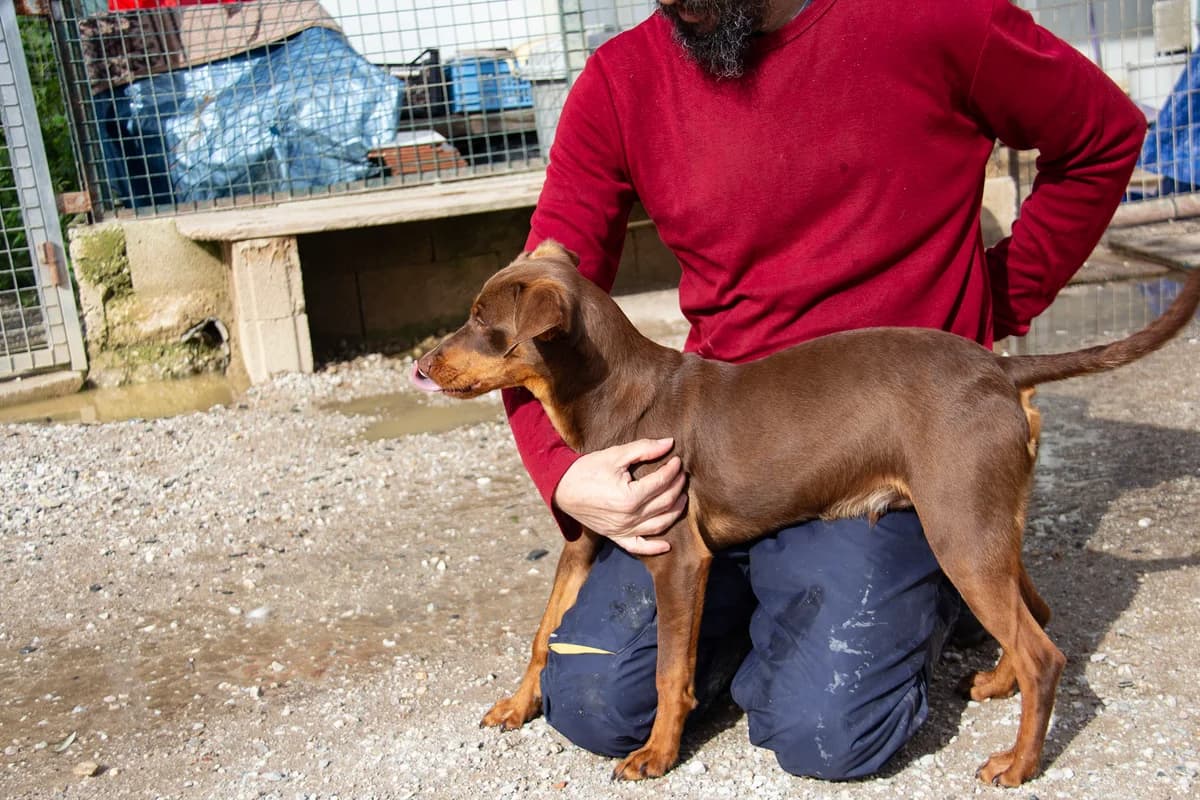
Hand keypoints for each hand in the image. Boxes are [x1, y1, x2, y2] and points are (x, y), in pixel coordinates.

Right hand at [553, 438, 686, 555]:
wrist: (562, 488)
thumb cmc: (587, 470)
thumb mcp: (615, 455)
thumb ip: (643, 449)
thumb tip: (669, 443)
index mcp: (630, 496)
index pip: (662, 482)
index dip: (673, 470)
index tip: (677, 460)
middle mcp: (629, 517)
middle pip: (665, 503)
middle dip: (677, 487)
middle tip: (682, 475)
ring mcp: (623, 530)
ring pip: (659, 524)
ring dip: (675, 511)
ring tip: (681, 497)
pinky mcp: (616, 536)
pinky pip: (639, 547)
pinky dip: (655, 547)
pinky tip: (668, 544)